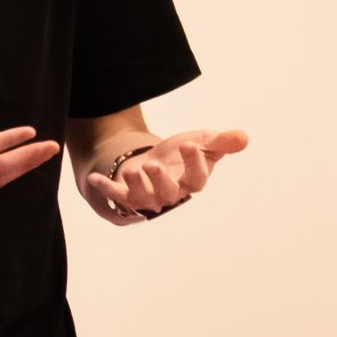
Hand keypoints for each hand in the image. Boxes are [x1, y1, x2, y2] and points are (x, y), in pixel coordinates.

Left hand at [84, 127, 247, 224]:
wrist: (152, 159)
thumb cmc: (180, 154)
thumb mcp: (201, 141)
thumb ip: (221, 141)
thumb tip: (243, 137)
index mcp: (191, 182)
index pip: (197, 178)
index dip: (195, 164)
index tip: (189, 143)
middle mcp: (170, 194)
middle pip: (169, 194)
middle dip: (161, 181)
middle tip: (154, 165)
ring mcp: (147, 196)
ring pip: (142, 199)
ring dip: (137, 186)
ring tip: (134, 170)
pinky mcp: (125, 193)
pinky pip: (115, 195)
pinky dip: (105, 189)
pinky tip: (93, 178)